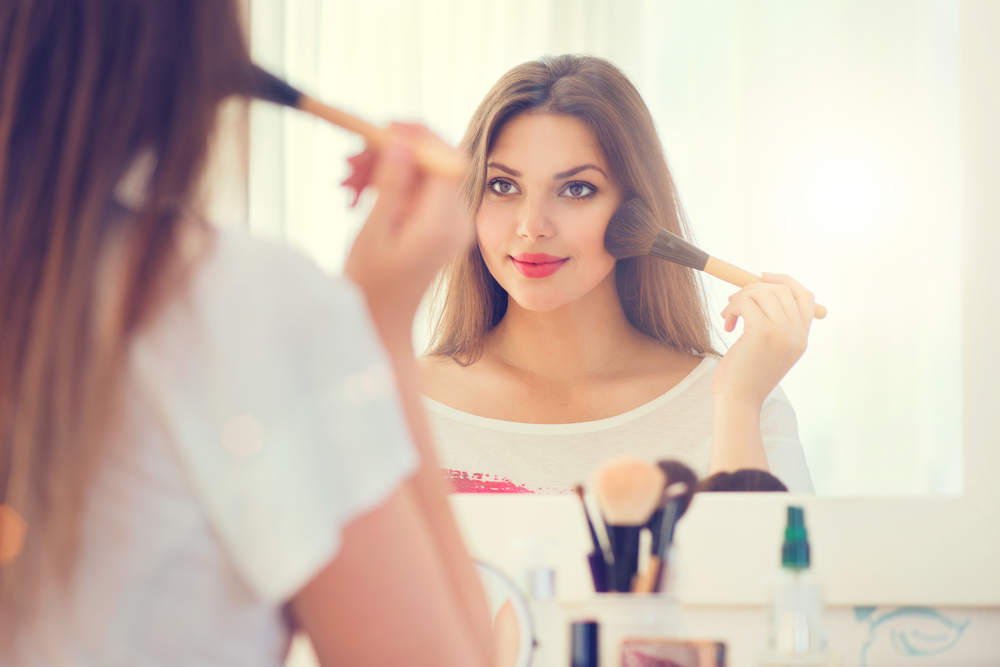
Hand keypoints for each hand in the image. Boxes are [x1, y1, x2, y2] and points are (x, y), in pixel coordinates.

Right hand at [345, 124, 471, 346]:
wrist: (380, 321)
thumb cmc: (370, 285)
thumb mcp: (374, 232)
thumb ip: (391, 186)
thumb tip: (401, 144)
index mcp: (443, 224)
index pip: (446, 161)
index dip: (418, 136)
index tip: (383, 127)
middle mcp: (455, 222)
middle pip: (432, 163)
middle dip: (390, 152)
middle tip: (348, 161)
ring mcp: (449, 224)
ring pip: (420, 173)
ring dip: (382, 168)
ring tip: (345, 184)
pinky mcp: (437, 226)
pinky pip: (416, 190)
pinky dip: (387, 184)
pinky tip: (357, 195)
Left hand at [712, 273, 814, 408]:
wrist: (738, 401)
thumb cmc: (745, 376)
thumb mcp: (766, 349)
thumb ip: (772, 325)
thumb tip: (757, 291)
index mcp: (802, 338)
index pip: (805, 297)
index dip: (784, 281)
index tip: (761, 276)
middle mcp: (797, 334)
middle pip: (781, 290)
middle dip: (753, 288)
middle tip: (734, 303)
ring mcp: (783, 333)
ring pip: (762, 292)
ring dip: (739, 298)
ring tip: (728, 315)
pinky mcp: (763, 332)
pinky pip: (746, 302)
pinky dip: (732, 307)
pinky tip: (726, 323)